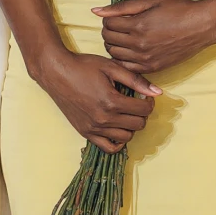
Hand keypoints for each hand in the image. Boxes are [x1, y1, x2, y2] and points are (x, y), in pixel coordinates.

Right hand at [31, 47, 162, 153]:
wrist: (57, 72)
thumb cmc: (84, 66)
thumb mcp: (112, 68)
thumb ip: (136, 80)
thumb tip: (158, 92)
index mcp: (112, 101)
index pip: (144, 110)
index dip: (149, 102)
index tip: (144, 96)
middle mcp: (103, 119)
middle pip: (138, 125)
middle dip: (141, 114)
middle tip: (136, 103)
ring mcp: (93, 128)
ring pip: (126, 137)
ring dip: (130, 126)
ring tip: (125, 113)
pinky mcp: (85, 133)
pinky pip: (108, 148)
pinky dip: (117, 141)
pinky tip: (117, 128)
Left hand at [93, 0, 215, 74]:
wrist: (202, 26)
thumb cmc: (177, 9)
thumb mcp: (150, 1)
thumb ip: (121, 7)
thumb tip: (95, 11)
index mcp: (137, 25)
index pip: (107, 24)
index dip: (108, 19)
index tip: (116, 16)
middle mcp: (139, 44)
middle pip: (108, 40)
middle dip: (109, 31)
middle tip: (119, 26)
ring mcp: (146, 59)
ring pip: (115, 55)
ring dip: (114, 45)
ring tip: (124, 37)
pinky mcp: (153, 68)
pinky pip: (127, 67)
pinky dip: (124, 59)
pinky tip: (130, 50)